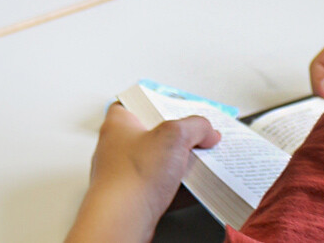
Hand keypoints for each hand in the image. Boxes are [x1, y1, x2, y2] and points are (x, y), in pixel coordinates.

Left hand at [66, 104, 220, 242]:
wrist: (121, 221)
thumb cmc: (131, 178)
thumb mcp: (174, 136)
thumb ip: (196, 126)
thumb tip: (206, 130)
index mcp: (118, 124)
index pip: (134, 103)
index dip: (156, 102)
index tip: (174, 105)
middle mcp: (116, 148)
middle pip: (151, 134)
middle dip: (175, 138)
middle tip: (193, 138)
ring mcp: (124, 174)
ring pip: (156, 163)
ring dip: (177, 164)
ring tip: (195, 163)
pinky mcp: (133, 198)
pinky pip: (159, 188)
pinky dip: (175, 188)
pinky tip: (190, 189)